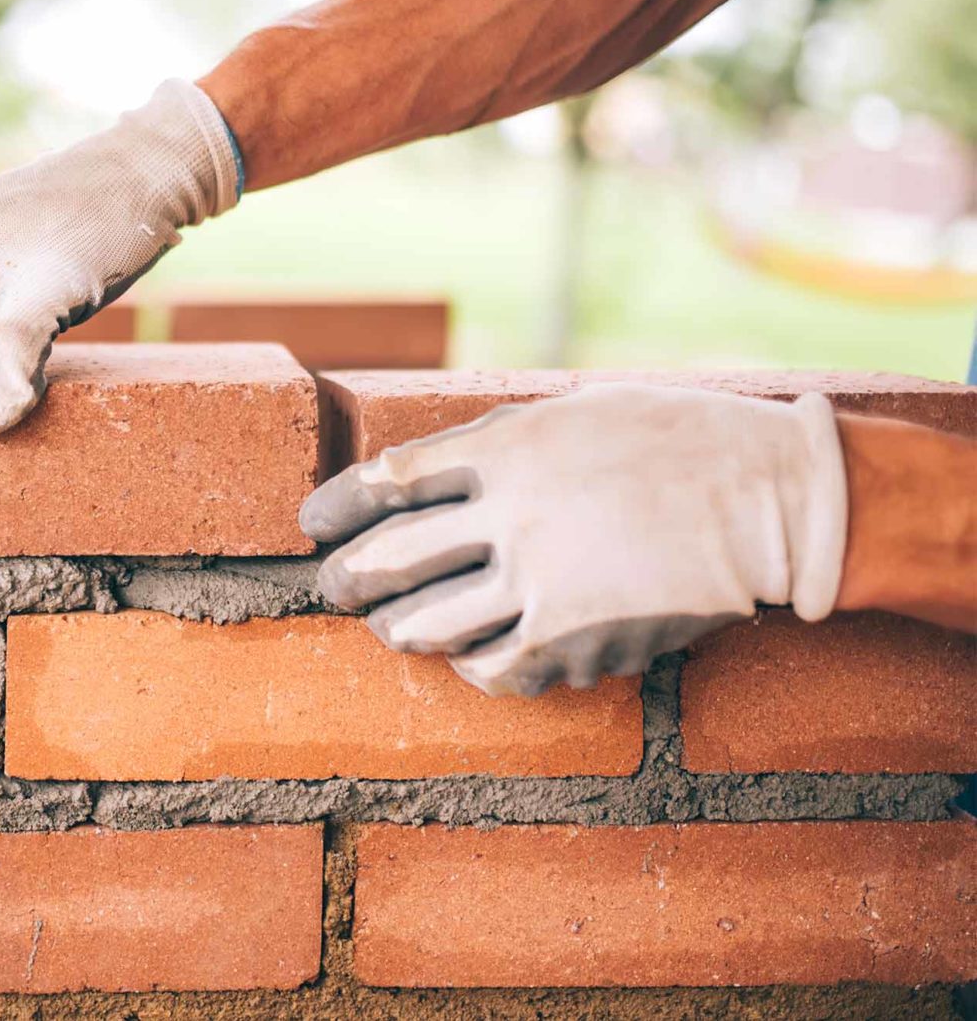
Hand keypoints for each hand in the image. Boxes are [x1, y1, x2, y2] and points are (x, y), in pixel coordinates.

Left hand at [302, 384, 849, 695]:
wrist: (770, 501)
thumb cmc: (673, 442)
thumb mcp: (573, 412)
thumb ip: (496, 441)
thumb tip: (423, 471)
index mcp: (507, 449)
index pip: (386, 481)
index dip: (337, 507)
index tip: (311, 525)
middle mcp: (512, 517)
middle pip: (389, 559)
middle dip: (345, 579)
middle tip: (331, 586)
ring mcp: (542, 584)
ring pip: (425, 625)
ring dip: (395, 629)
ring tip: (390, 627)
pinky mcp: (575, 640)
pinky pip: (491, 668)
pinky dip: (468, 665)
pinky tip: (467, 658)